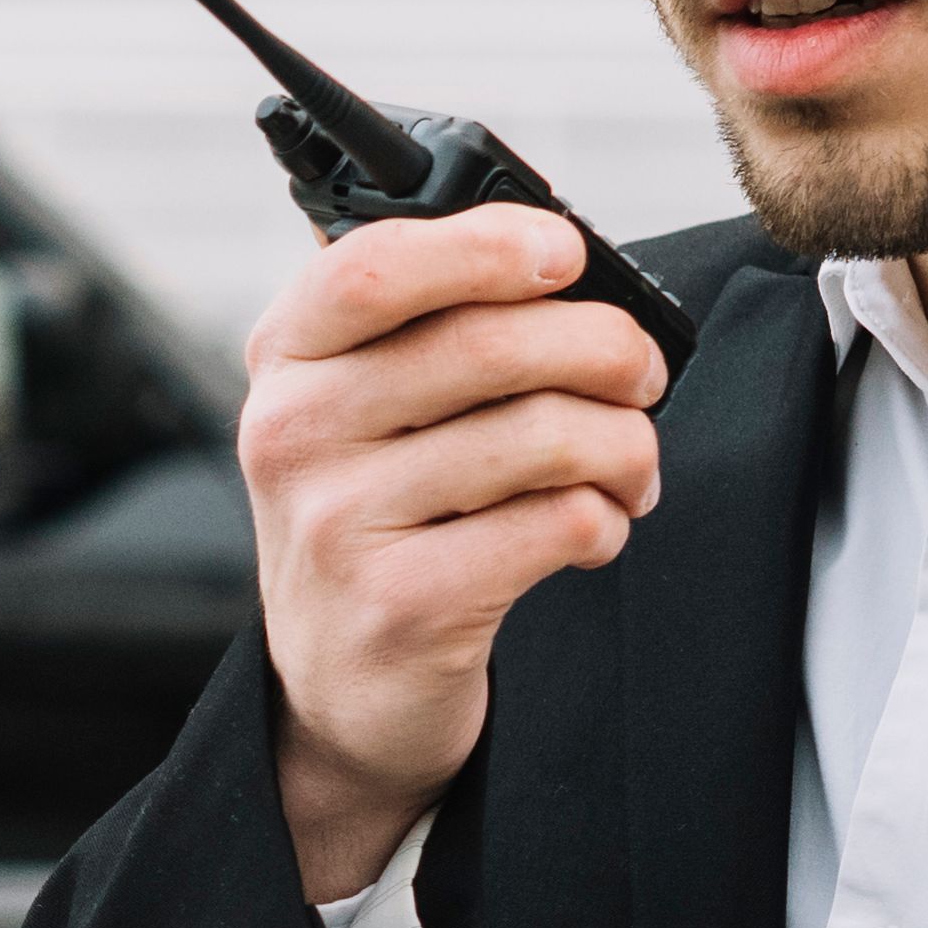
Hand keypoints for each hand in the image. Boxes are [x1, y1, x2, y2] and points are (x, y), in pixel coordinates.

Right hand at [241, 205, 669, 903]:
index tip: (565, 254)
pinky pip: (557, 522)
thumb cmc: (380, 515)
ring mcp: (339, 524)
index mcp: (287, 359)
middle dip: (605, 347)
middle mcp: (294, 434)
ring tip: (628, 467)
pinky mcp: (402, 604)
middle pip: (486, 343)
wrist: (341, 682)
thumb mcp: (362, 405)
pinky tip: (593, 530)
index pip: (373, 267)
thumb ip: (425, 318)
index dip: (486, 245)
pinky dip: (605, 520)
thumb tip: (553, 251)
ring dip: (624, 445)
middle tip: (640, 374)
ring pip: (542, 434)